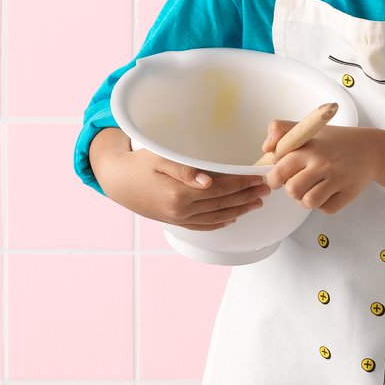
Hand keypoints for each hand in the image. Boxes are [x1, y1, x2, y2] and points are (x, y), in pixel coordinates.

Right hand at [91, 129, 267, 228]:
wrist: (117, 181)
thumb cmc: (138, 163)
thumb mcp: (159, 158)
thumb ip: (185, 169)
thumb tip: (209, 182)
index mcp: (181, 193)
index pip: (222, 188)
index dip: (243, 183)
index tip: (259, 177)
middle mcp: (182, 210)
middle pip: (224, 204)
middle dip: (247, 196)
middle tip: (267, 189)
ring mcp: (179, 219)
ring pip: (218, 217)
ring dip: (240, 210)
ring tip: (256, 203)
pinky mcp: (175, 222)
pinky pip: (203, 226)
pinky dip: (220, 223)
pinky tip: (232, 218)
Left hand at [259, 120, 379, 213]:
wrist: (371, 150)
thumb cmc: (336, 141)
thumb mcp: (309, 129)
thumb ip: (281, 130)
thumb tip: (265, 149)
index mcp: (309, 148)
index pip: (279, 170)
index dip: (274, 178)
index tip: (278, 178)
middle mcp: (323, 163)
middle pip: (292, 190)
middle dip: (291, 189)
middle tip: (298, 182)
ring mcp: (337, 180)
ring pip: (307, 202)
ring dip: (305, 199)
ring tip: (311, 188)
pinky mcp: (348, 194)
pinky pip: (325, 209)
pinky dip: (323, 204)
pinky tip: (327, 192)